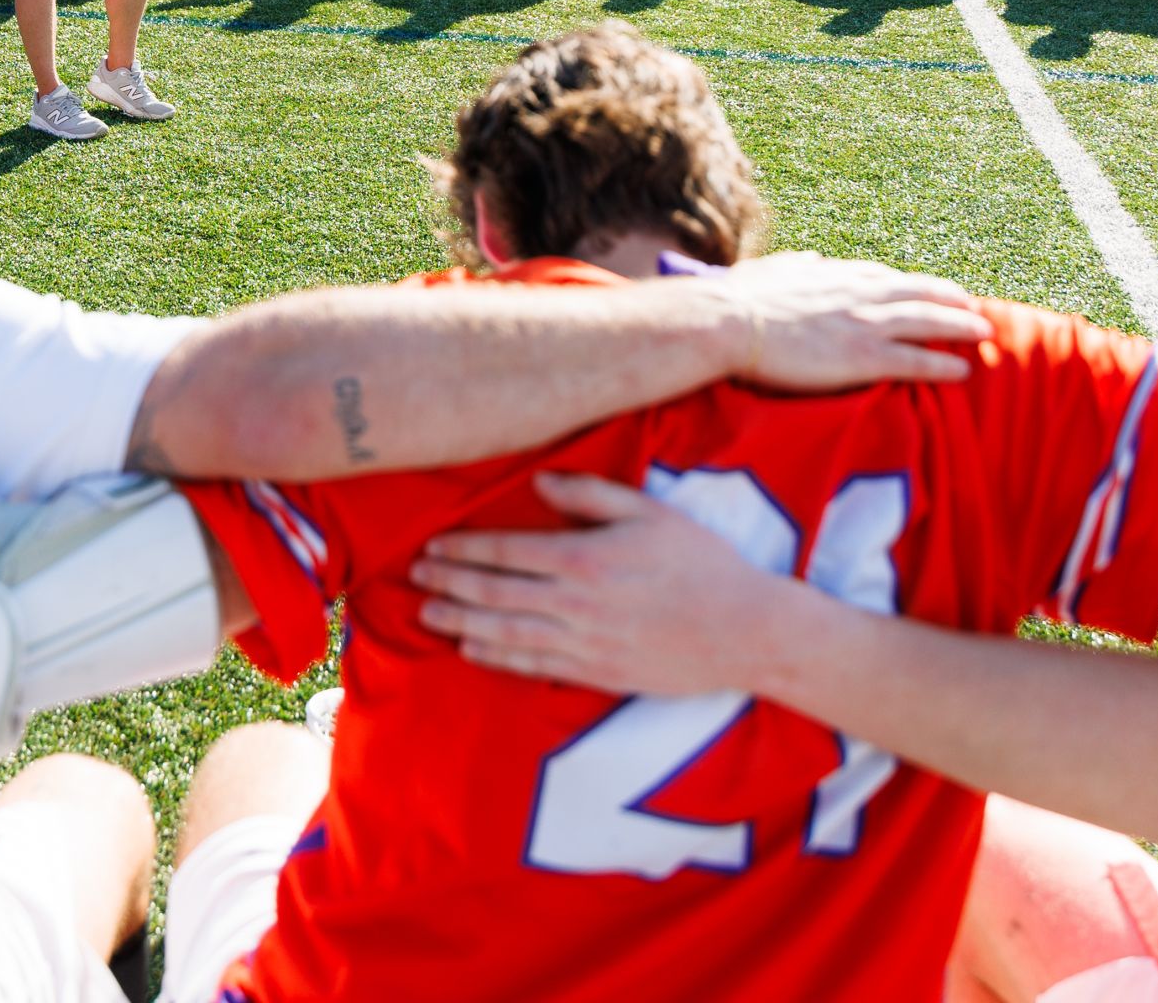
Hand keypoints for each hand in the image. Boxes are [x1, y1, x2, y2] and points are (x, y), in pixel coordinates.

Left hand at [413, 472, 794, 694]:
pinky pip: (533, 666)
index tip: (433, 548)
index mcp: (586, 557)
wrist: (744, 631)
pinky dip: (496, 658)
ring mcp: (585, 643)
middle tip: (413, 580)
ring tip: (427, 615)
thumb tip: (539, 484)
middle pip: (495, 594)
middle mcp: (577, 603)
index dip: (464, 551)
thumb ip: (589, 496)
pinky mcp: (597, 673)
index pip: (507, 552)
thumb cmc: (700, 563)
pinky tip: (471, 650)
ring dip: (461, 623)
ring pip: (506, 633)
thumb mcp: (649, 513)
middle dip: (449, 585)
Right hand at [699, 254, 989, 388]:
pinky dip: (944, 364)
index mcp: (836, 273)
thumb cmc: (740, 298)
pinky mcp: (864, 357)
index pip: (886, 277)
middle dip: (951, 300)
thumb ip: (797, 264)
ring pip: (929, 322)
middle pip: (919, 293)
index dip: (912, 285)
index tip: (930, 290)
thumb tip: (811, 257)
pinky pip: (917, 361)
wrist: (728, 321)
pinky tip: (964, 370)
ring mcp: (865, 324)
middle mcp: (859, 294)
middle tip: (975, 305)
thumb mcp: (772, 269)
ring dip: (961, 326)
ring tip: (985, 332)